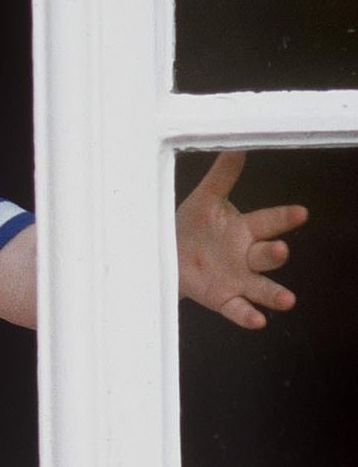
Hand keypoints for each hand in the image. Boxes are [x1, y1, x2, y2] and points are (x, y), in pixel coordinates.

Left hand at [175, 150, 307, 329]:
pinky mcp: (224, 299)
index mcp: (245, 228)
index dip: (284, 218)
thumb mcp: (204, 200)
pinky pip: (238, 309)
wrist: (166, 255)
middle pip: (266, 255)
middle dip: (275, 254)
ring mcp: (238, 280)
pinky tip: (259, 321)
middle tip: (280, 250)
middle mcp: (247, 255)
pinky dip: (248, 315)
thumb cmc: (192, 225)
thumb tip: (236, 145)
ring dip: (275, 295)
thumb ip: (222, 176)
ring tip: (288, 300)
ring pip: (262, 287)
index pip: (269, 221)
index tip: (300, 213)